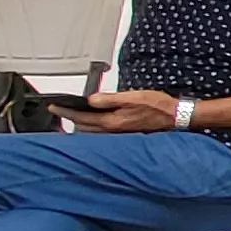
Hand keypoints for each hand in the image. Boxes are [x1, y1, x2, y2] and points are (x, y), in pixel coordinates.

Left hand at [60, 89, 177, 133]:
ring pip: (92, 131)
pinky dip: (93, 126)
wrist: (175, 117)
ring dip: (81, 124)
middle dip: (70, 119)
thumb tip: (91, 99)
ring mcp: (119, 133)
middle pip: (84, 127)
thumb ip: (110, 98)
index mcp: (112, 121)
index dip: (66, 112)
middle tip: (59, 111)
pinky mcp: (125, 132)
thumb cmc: (158, 106)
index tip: (55, 107)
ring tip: (73, 116)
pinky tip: (94, 122)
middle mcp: (113, 130)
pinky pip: (102, 131)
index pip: (82, 118)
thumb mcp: (132, 97)